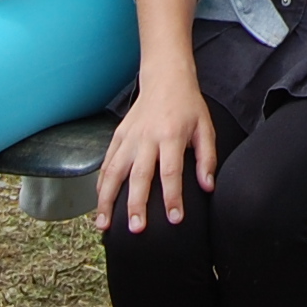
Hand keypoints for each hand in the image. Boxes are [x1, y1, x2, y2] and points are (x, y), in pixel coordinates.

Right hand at [95, 69, 213, 231]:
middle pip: (139, 175)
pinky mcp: (118, 135)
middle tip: (136, 229)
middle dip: (136, 204)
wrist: (165, 78)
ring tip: (104, 225)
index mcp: (171, 135)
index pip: (171, 172)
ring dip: (107, 200)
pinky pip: (106, 163)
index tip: (175, 219)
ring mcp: (129, 136)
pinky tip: (99, 203)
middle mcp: (147, 137)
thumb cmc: (188, 106)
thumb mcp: (205, 128)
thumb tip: (207, 187)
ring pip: (114, 172)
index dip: (173, 197)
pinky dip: (100, 184)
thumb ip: (207, 159)